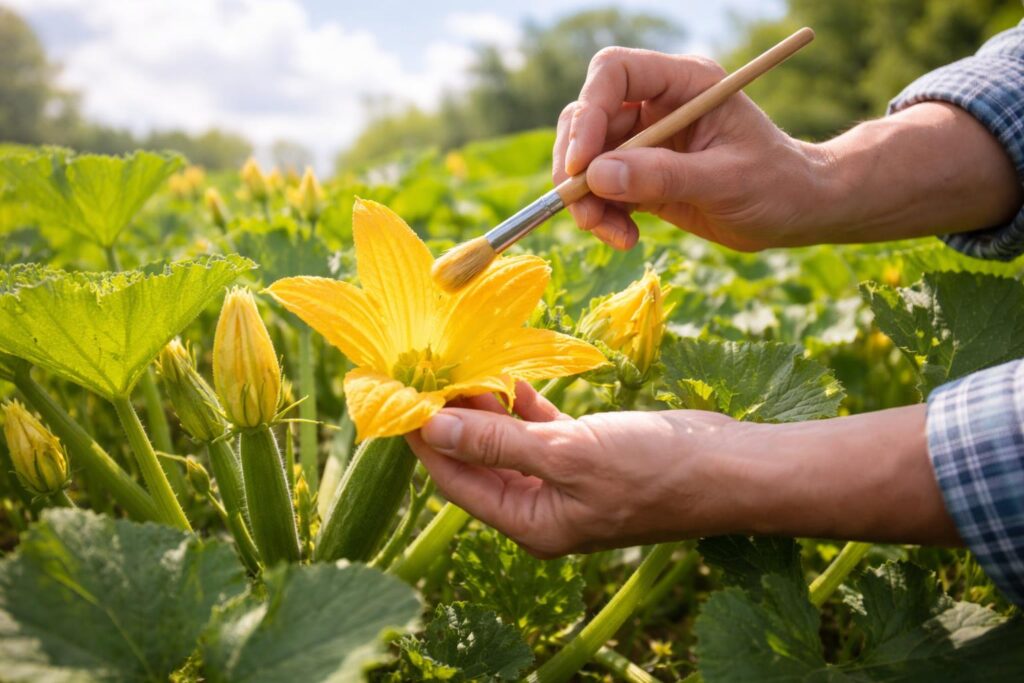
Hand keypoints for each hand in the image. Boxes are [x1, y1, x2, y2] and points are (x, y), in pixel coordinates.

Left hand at [407, 383, 960, 556]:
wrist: (731, 465)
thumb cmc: (655, 469)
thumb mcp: (570, 456)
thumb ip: (498, 443)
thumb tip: (434, 428)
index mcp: (532, 523)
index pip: (456, 480)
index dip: (426, 439)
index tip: (399, 395)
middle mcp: (541, 505)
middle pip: (476, 459)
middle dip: (451, 417)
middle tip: (424, 367)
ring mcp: (563, 477)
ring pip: (505, 439)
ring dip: (484, 403)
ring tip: (457, 360)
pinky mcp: (585, 450)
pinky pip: (538, 426)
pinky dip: (521, 400)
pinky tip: (506, 369)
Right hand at [554, 48, 1021, 250]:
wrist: (795, 212)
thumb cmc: (776, 185)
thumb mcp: (724, 181)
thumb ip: (663, 176)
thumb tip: (596, 175)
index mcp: (684, 83)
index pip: (615, 73)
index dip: (590, 112)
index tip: (582, 164)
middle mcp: (657, 105)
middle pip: (587, 117)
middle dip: (577, 165)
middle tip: (585, 207)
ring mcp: (646, 140)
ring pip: (587, 159)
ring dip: (586, 199)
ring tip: (614, 235)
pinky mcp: (640, 175)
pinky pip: (600, 190)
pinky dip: (601, 216)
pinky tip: (627, 238)